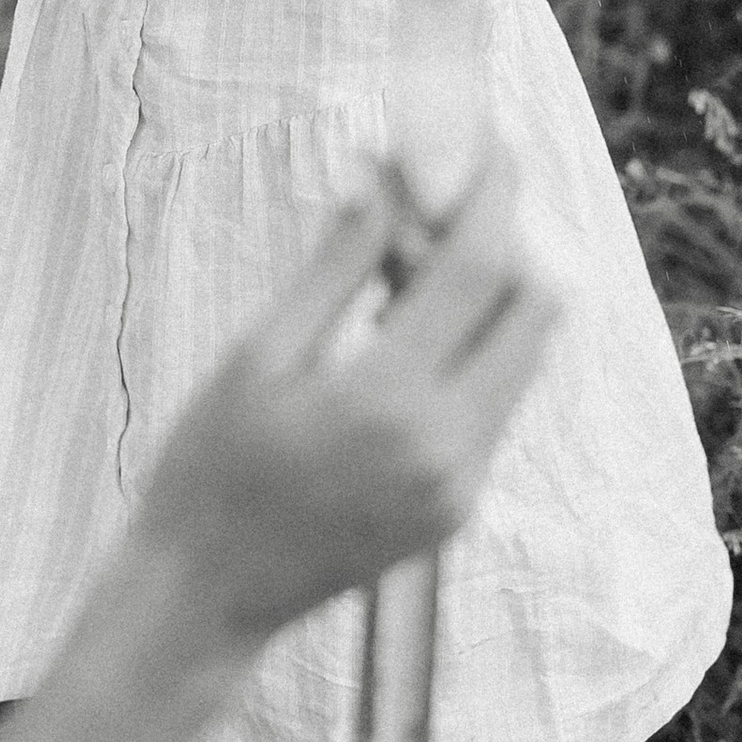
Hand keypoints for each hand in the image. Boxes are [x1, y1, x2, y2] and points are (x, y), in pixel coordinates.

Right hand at [132, 152, 554, 651]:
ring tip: (412, 267)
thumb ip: (335, 264)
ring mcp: (461, 485)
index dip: (494, 195)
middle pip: (536, 311)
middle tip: (455, 206)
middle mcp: (446, 446)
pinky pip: (495, 407)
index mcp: (387, 399)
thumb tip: (383, 176)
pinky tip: (407, 334)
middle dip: (512, 243)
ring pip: (524, 359)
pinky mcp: (459, 510)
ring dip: (494, 299)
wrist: (205, 594)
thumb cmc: (210, 465)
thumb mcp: (257, 353)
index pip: (479, 269)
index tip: (492, 147)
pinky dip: (472, 355)